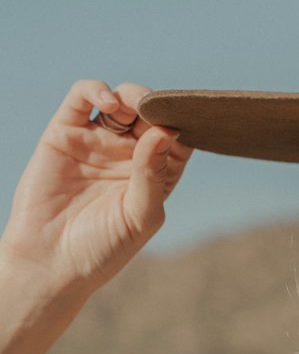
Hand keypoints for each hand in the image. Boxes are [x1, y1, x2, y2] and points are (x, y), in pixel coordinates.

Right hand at [0, 79, 193, 295]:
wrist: (50, 263)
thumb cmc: (103, 248)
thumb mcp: (140, 215)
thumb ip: (154, 174)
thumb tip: (165, 132)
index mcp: (155, 172)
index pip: (178, 136)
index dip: (186, 123)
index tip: (193, 119)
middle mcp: (128, 153)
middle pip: (150, 113)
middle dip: (159, 105)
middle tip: (160, 109)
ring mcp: (97, 141)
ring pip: (120, 100)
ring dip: (133, 95)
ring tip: (135, 106)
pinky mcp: (64, 133)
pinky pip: (81, 98)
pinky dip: (96, 90)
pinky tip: (110, 103)